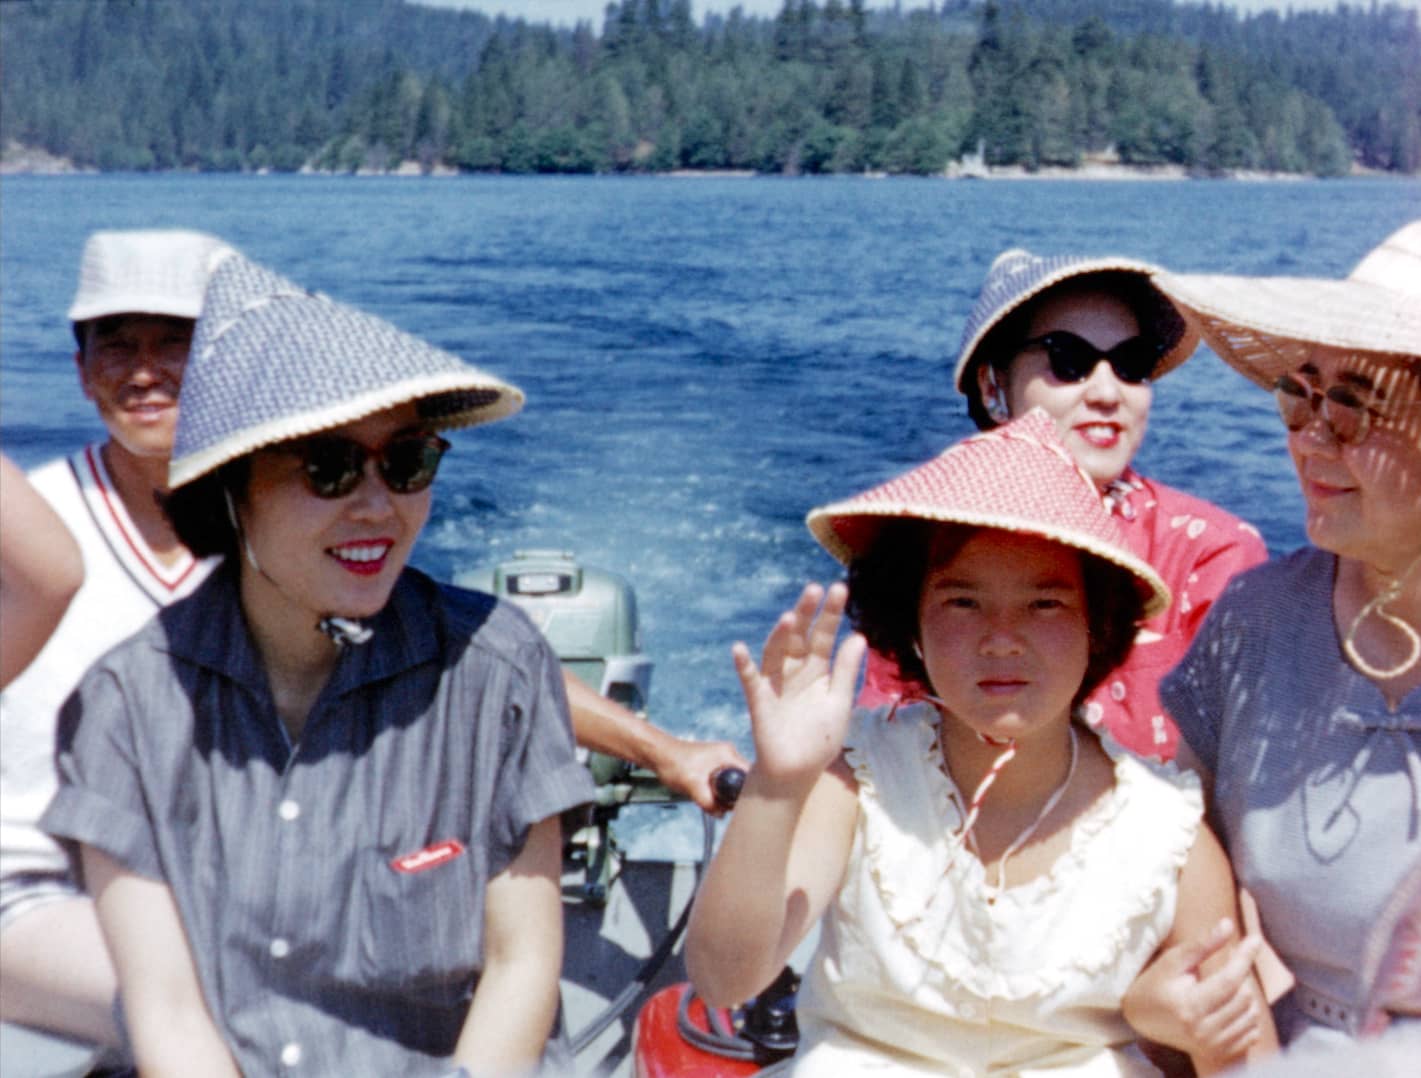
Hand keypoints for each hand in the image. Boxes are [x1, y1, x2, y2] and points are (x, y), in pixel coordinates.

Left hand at [649, 736, 749, 814]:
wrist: (657, 756)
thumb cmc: (673, 763)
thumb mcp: (693, 785)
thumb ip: (708, 802)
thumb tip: (721, 814)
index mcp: (728, 755)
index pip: (750, 775)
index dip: (746, 792)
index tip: (737, 805)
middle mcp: (728, 757)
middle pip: (742, 783)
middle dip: (732, 797)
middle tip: (720, 805)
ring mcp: (720, 764)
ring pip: (731, 786)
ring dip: (722, 797)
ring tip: (708, 800)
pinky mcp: (713, 770)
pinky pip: (721, 786)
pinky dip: (715, 795)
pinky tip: (705, 798)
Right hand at [732, 582, 865, 790]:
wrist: (797, 772)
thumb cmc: (819, 738)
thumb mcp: (839, 702)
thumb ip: (845, 671)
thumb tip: (859, 636)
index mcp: (817, 670)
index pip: (825, 636)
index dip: (831, 614)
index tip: (840, 588)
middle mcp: (795, 670)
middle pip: (800, 636)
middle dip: (807, 613)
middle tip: (815, 589)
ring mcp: (776, 683)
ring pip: (776, 651)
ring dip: (780, 634)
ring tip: (790, 617)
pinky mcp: (760, 701)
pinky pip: (750, 680)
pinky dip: (744, 665)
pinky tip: (739, 649)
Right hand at [1123, 918, 1265, 1063]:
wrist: (1140, 1019)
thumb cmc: (1154, 983)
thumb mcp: (1172, 961)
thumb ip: (1202, 945)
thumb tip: (1229, 924)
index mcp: (1189, 1006)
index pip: (1229, 980)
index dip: (1244, 957)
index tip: (1255, 939)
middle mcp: (1203, 1030)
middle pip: (1243, 997)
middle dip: (1242, 973)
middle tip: (1230, 958)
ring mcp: (1213, 1046)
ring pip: (1252, 1015)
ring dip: (1247, 994)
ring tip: (1229, 982)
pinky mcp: (1220, 1054)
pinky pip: (1252, 1034)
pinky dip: (1249, 1016)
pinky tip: (1233, 1004)